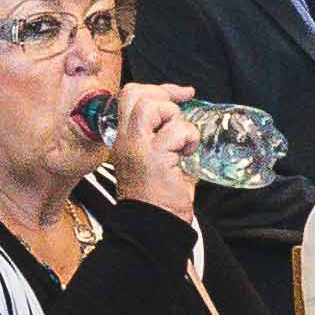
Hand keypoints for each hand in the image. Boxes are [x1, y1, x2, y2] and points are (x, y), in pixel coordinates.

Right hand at [100, 81, 202, 220]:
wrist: (154, 225)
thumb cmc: (158, 199)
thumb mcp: (159, 161)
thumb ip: (166, 140)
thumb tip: (189, 124)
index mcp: (124, 138)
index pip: (130, 96)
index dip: (159, 88)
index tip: (182, 94)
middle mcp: (125, 140)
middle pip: (135, 94)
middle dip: (164, 95)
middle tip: (182, 111)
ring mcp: (136, 147)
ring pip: (151, 106)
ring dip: (175, 118)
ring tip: (181, 141)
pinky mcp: (152, 157)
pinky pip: (176, 131)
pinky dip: (189, 138)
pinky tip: (187, 155)